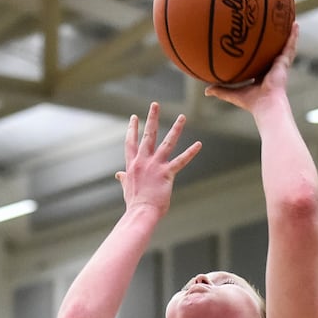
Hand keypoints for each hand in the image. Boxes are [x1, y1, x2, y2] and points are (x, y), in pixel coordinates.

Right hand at [116, 101, 201, 215]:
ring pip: (166, 143)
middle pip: (147, 135)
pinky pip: (181, 160)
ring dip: (176, 129)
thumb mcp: (127, 188)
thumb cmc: (135, 204)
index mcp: (132, 165)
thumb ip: (124, 179)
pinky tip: (199, 144)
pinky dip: (190, 152)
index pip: (130, 143)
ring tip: (182, 117)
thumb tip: (118, 175)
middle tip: (155, 104)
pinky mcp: (166, 173)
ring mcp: (155, 166)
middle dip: (152, 118)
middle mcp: (143, 161)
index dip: (131, 129)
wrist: (140, 213)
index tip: (134, 117)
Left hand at [205, 22, 297, 111]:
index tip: (256, 44)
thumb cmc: (251, 103)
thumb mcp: (232, 93)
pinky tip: (295, 23)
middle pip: (273, 51)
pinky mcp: (284, 62)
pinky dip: (293, 35)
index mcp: (262, 76)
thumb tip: (205, 91)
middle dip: (275, 41)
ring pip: (285, 46)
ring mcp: (280, 65)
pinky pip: (290, 46)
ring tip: (290, 19)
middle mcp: (272, 69)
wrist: (266, 105)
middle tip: (274, 27)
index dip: (260, 53)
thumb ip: (220, 90)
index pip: (261, 62)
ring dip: (287, 34)